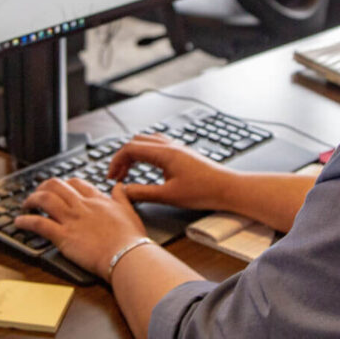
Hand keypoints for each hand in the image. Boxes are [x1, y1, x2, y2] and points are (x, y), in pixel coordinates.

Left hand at [14, 177, 148, 278]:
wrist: (127, 255)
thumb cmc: (131, 238)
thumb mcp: (130, 211)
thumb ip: (122, 197)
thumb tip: (119, 186)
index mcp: (97, 200)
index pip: (76, 183)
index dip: (64, 184)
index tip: (59, 189)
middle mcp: (81, 206)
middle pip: (56, 186)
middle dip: (43, 187)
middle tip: (37, 194)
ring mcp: (71, 220)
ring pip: (44, 199)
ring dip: (31, 200)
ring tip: (25, 205)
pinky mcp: (63, 236)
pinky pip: (39, 224)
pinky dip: (25, 221)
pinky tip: (19, 222)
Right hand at [107, 133, 237, 211]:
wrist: (228, 188)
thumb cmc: (204, 191)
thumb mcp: (169, 196)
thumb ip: (143, 193)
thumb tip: (124, 191)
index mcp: (164, 153)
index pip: (130, 149)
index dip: (116, 161)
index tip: (111, 177)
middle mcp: (170, 146)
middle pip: (136, 143)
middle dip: (123, 158)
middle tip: (117, 176)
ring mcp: (177, 148)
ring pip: (147, 143)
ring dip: (134, 156)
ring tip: (128, 173)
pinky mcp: (182, 154)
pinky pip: (157, 147)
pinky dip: (145, 156)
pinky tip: (147, 170)